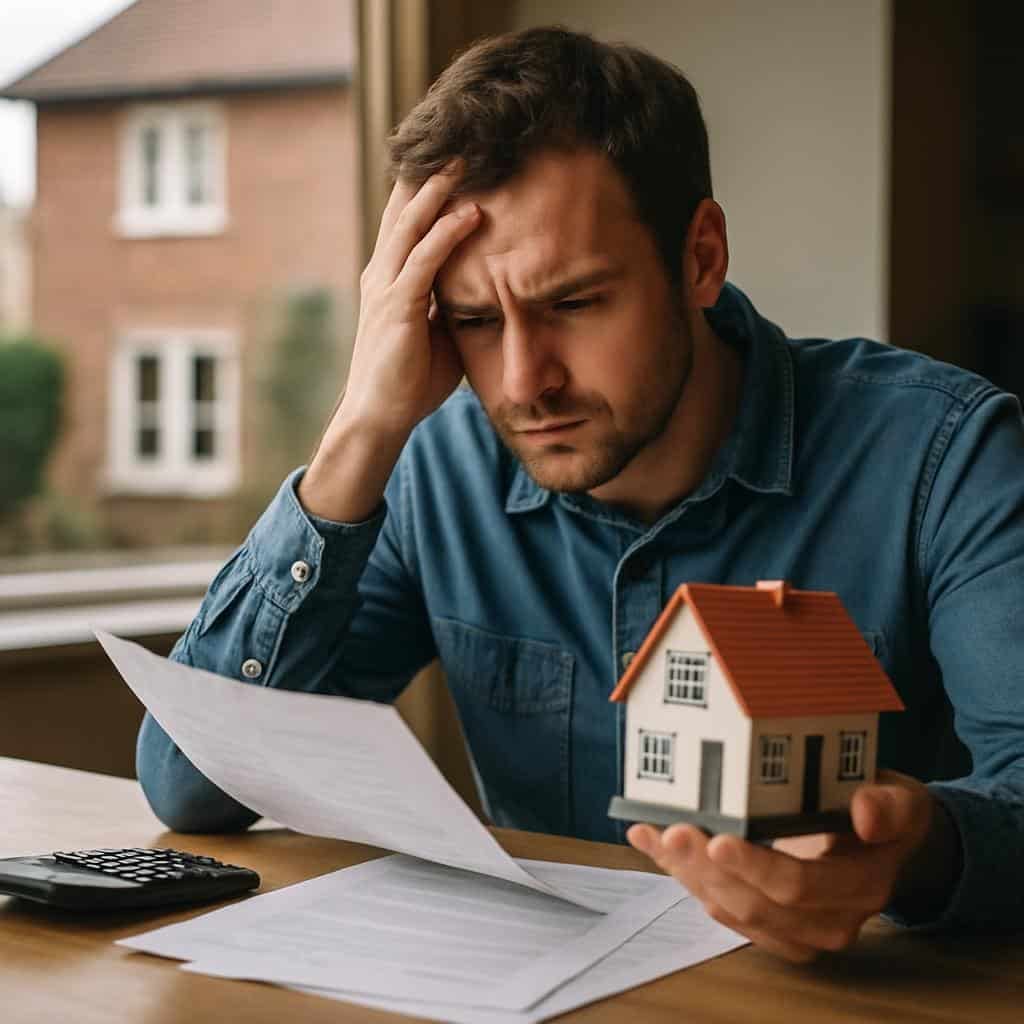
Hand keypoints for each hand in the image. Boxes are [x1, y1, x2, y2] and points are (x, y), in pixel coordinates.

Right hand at [338, 163, 481, 441]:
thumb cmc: (411, 379)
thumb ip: (452, 304)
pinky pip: (424, 260)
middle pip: (404, 210)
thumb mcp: (439, 332)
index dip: (425, 189)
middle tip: (460, 142)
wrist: (381, 415)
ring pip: (411, 225)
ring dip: (439, 190)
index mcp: (389, 278)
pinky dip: (447, 234)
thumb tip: (486, 289)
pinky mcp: (396, 307)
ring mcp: (385, 288)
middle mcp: (382, 273)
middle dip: (430, 175)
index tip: (451, 161)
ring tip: (466, 161)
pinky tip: (471, 213)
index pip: (406, 222)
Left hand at [627, 771, 950, 961]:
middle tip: (672, 832)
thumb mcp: (899, 801)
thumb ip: (886, 807)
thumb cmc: (883, 812)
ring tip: (652, 834)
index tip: (718, 839)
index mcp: (860, 886)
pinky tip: (654, 844)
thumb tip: (865, 815)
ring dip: (686, 873)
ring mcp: (798, 930)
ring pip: (732, 910)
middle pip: (755, 903)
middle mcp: (829, 920)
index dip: (755, 867)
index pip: (799, 886)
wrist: (885, 844)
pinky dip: (685, 877)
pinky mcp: (772, 926)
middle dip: (706, 868)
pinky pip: (723, 909)